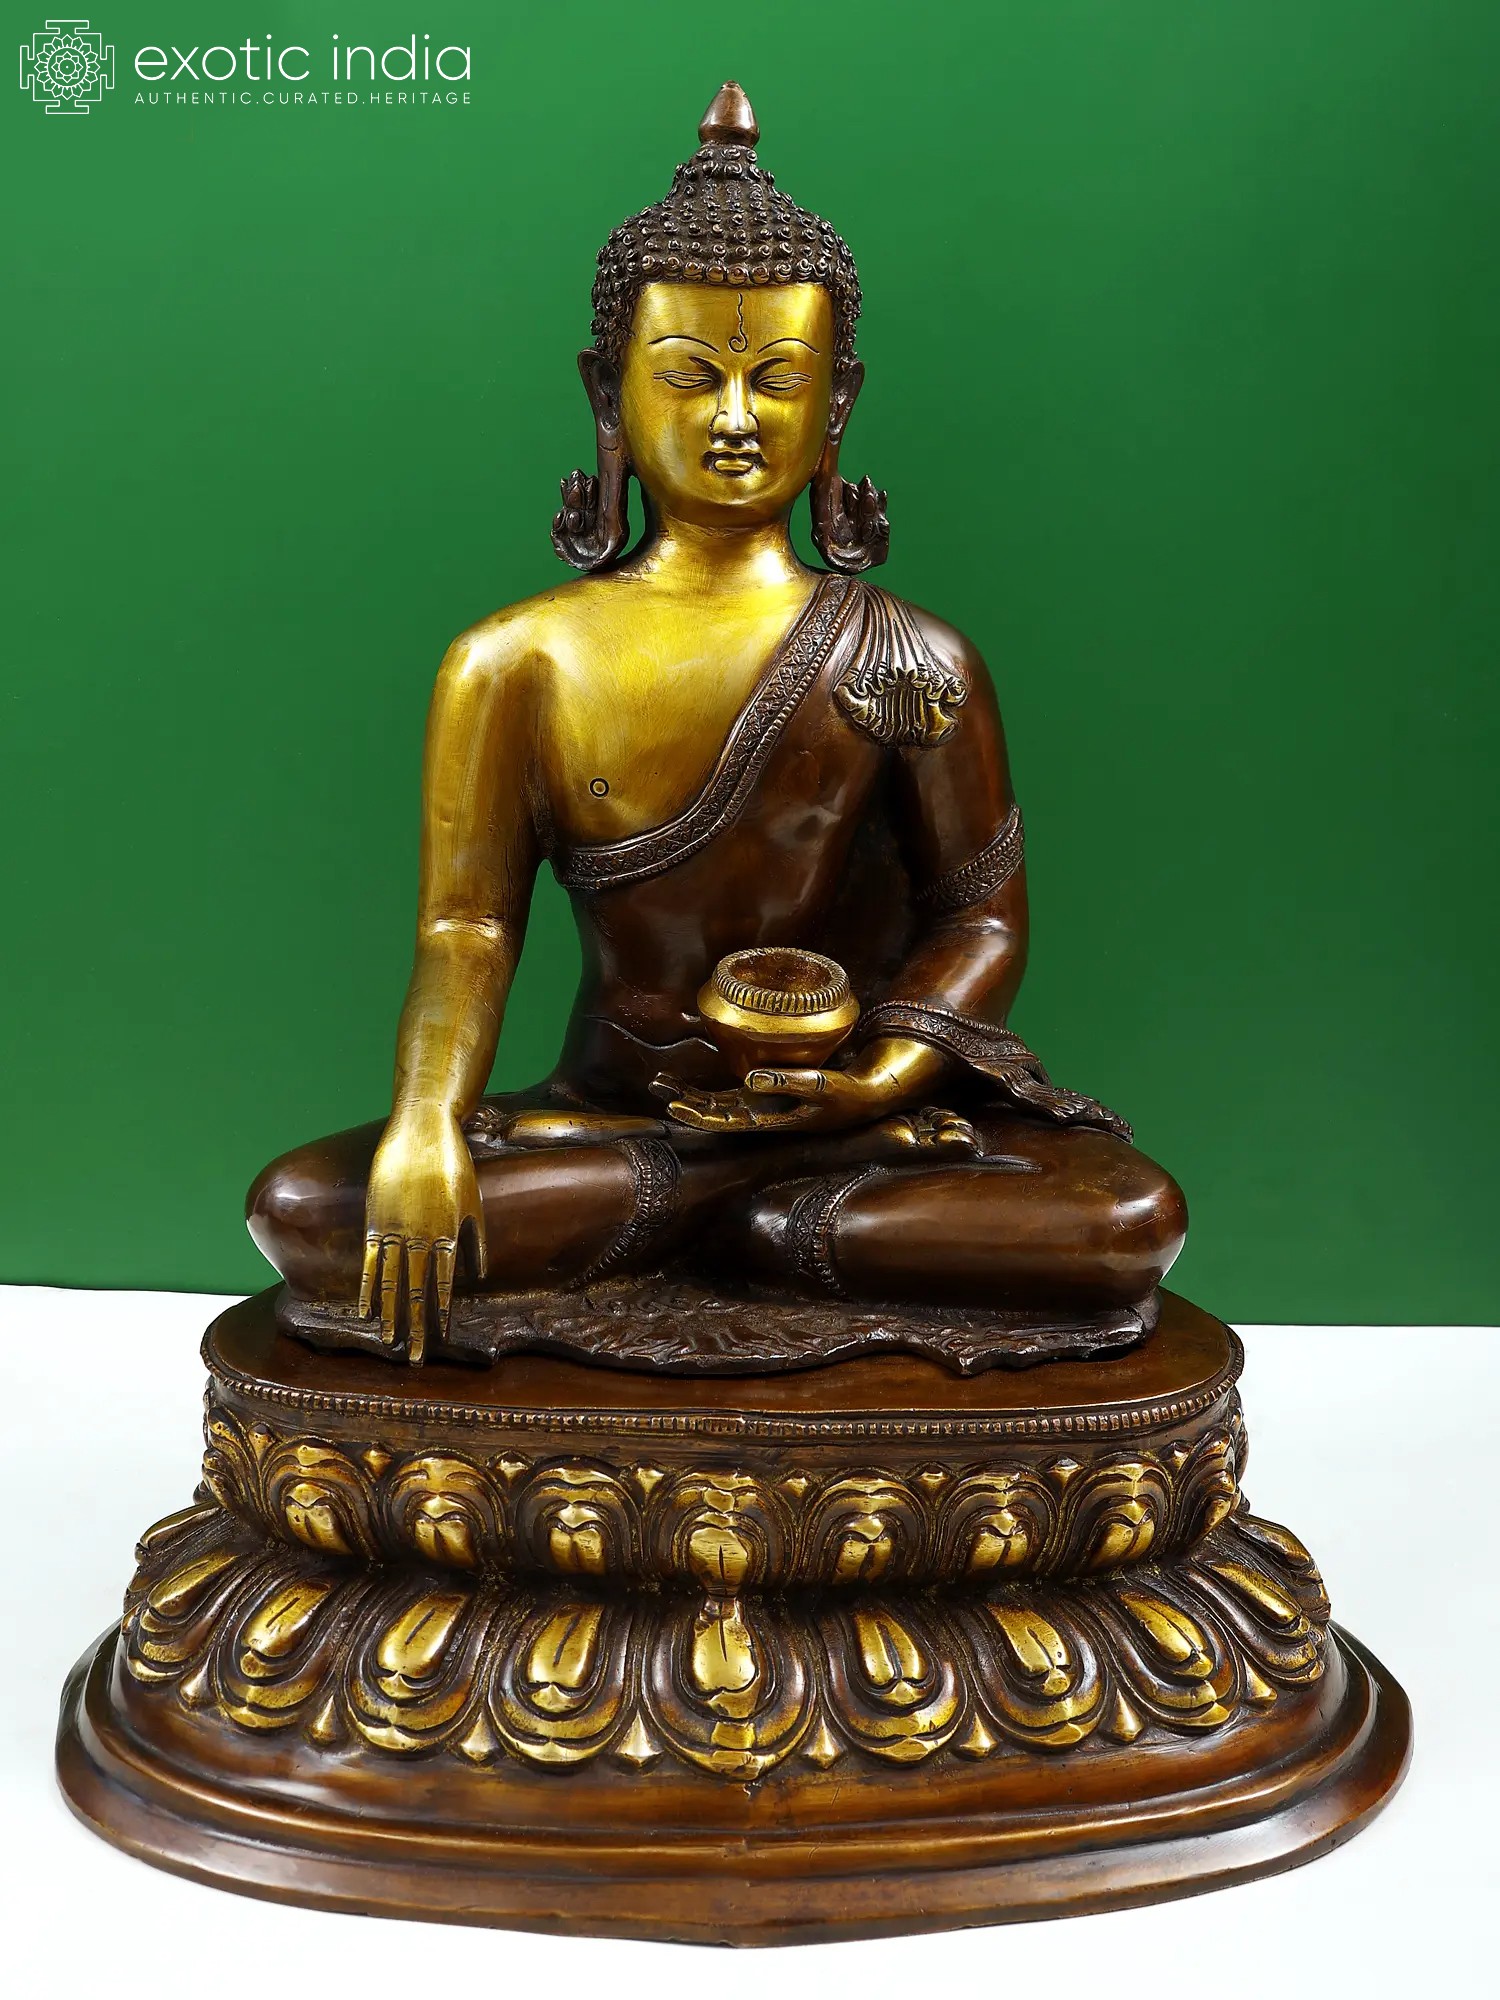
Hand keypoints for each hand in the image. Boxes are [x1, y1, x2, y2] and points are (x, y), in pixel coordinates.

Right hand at [359, 1108, 485, 1360]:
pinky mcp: (375, 1218)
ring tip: (390, 1344)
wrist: (424, 1126)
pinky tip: (365, 1311)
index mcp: (449, 1234)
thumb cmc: (453, 1162)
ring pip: (392, 1282)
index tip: (442, 1339)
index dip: (442, 1314)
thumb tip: (475, 1276)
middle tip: (415, 1358)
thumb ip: (474, 1239)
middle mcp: (422, 1237)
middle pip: (417, 1291)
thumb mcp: (472, 1201)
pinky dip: (368, 1288)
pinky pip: (370, 1261)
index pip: (445, 1285)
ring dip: (391, 1316)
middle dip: (417, 1327)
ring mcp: (396, 1229)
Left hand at [657, 1064, 896, 1135]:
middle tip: (656, 1087)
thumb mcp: (820, 1085)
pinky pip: (726, 1096)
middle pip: (713, 1113)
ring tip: (659, 1083)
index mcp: (769, 1119)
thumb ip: (786, 1082)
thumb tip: (750, 1078)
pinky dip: (705, 1091)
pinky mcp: (762, 1096)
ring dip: (688, 1096)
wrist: (860, 1100)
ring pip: (715, 1105)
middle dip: (685, 1102)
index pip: (727, 1120)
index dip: (700, 1115)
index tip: (676, 1107)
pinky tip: (685, 1085)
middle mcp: (759, 1115)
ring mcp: (759, 1106)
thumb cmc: (842, 1095)